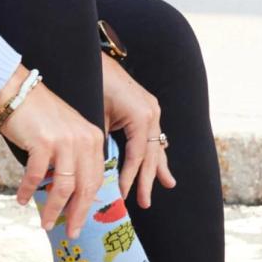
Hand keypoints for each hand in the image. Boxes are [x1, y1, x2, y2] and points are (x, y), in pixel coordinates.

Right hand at [0, 66, 104, 237]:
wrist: (17, 92)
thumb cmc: (39, 116)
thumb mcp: (67, 134)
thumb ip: (74, 158)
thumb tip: (71, 194)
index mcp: (93, 139)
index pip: (96, 179)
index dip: (88, 204)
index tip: (81, 221)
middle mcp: (84, 140)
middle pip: (85, 187)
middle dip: (77, 214)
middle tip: (71, 232)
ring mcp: (65, 141)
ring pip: (64, 186)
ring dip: (53, 209)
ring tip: (45, 223)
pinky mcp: (44, 142)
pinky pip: (37, 175)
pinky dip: (28, 190)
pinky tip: (21, 199)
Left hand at [102, 54, 175, 207]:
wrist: (94, 57)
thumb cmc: (93, 84)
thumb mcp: (96, 115)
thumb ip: (103, 141)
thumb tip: (99, 170)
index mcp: (141, 116)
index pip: (137, 156)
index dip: (129, 177)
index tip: (120, 195)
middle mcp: (151, 113)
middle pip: (151, 154)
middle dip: (148, 179)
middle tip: (145, 203)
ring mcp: (152, 110)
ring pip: (156, 145)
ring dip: (159, 167)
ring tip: (168, 185)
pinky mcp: (147, 108)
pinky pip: (153, 135)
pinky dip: (156, 151)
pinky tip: (162, 163)